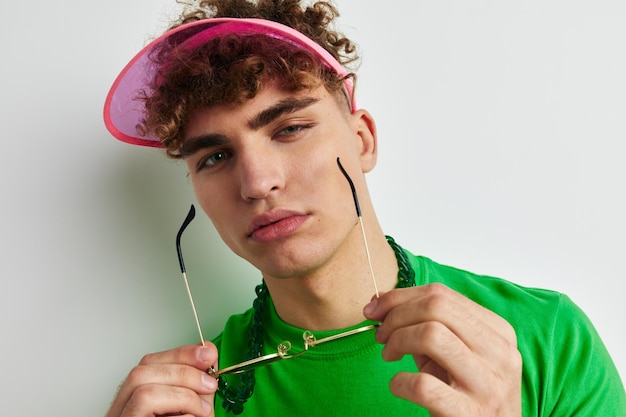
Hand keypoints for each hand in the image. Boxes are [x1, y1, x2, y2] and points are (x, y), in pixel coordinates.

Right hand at [104, 343, 218, 416]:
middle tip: (209, 384)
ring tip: (202, 410)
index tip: (208, 353)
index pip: (147, 363)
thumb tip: (207, 350)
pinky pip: (145, 404)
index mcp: (133, 400)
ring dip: (183, 393)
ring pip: (142, 387)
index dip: (179, 353)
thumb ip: (197, 383)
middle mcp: (120, 410)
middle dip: (183, 371)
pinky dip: (178, 408)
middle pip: (140, 371)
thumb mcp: (191, 408)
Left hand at [363, 283, 521, 416]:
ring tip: (389, 355)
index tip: (375, 309)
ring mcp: (488, 384)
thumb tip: (379, 300)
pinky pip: (423, 385)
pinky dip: (399, 382)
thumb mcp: (452, 354)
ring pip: (431, 334)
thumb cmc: (465, 394)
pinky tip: (398, 386)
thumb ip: (424, 325)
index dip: (400, 297)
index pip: (442, 294)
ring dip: (397, 340)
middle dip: (396, 315)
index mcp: (497, 331)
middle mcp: (499, 353)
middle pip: (436, 307)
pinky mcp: (470, 414)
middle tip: (381, 335)